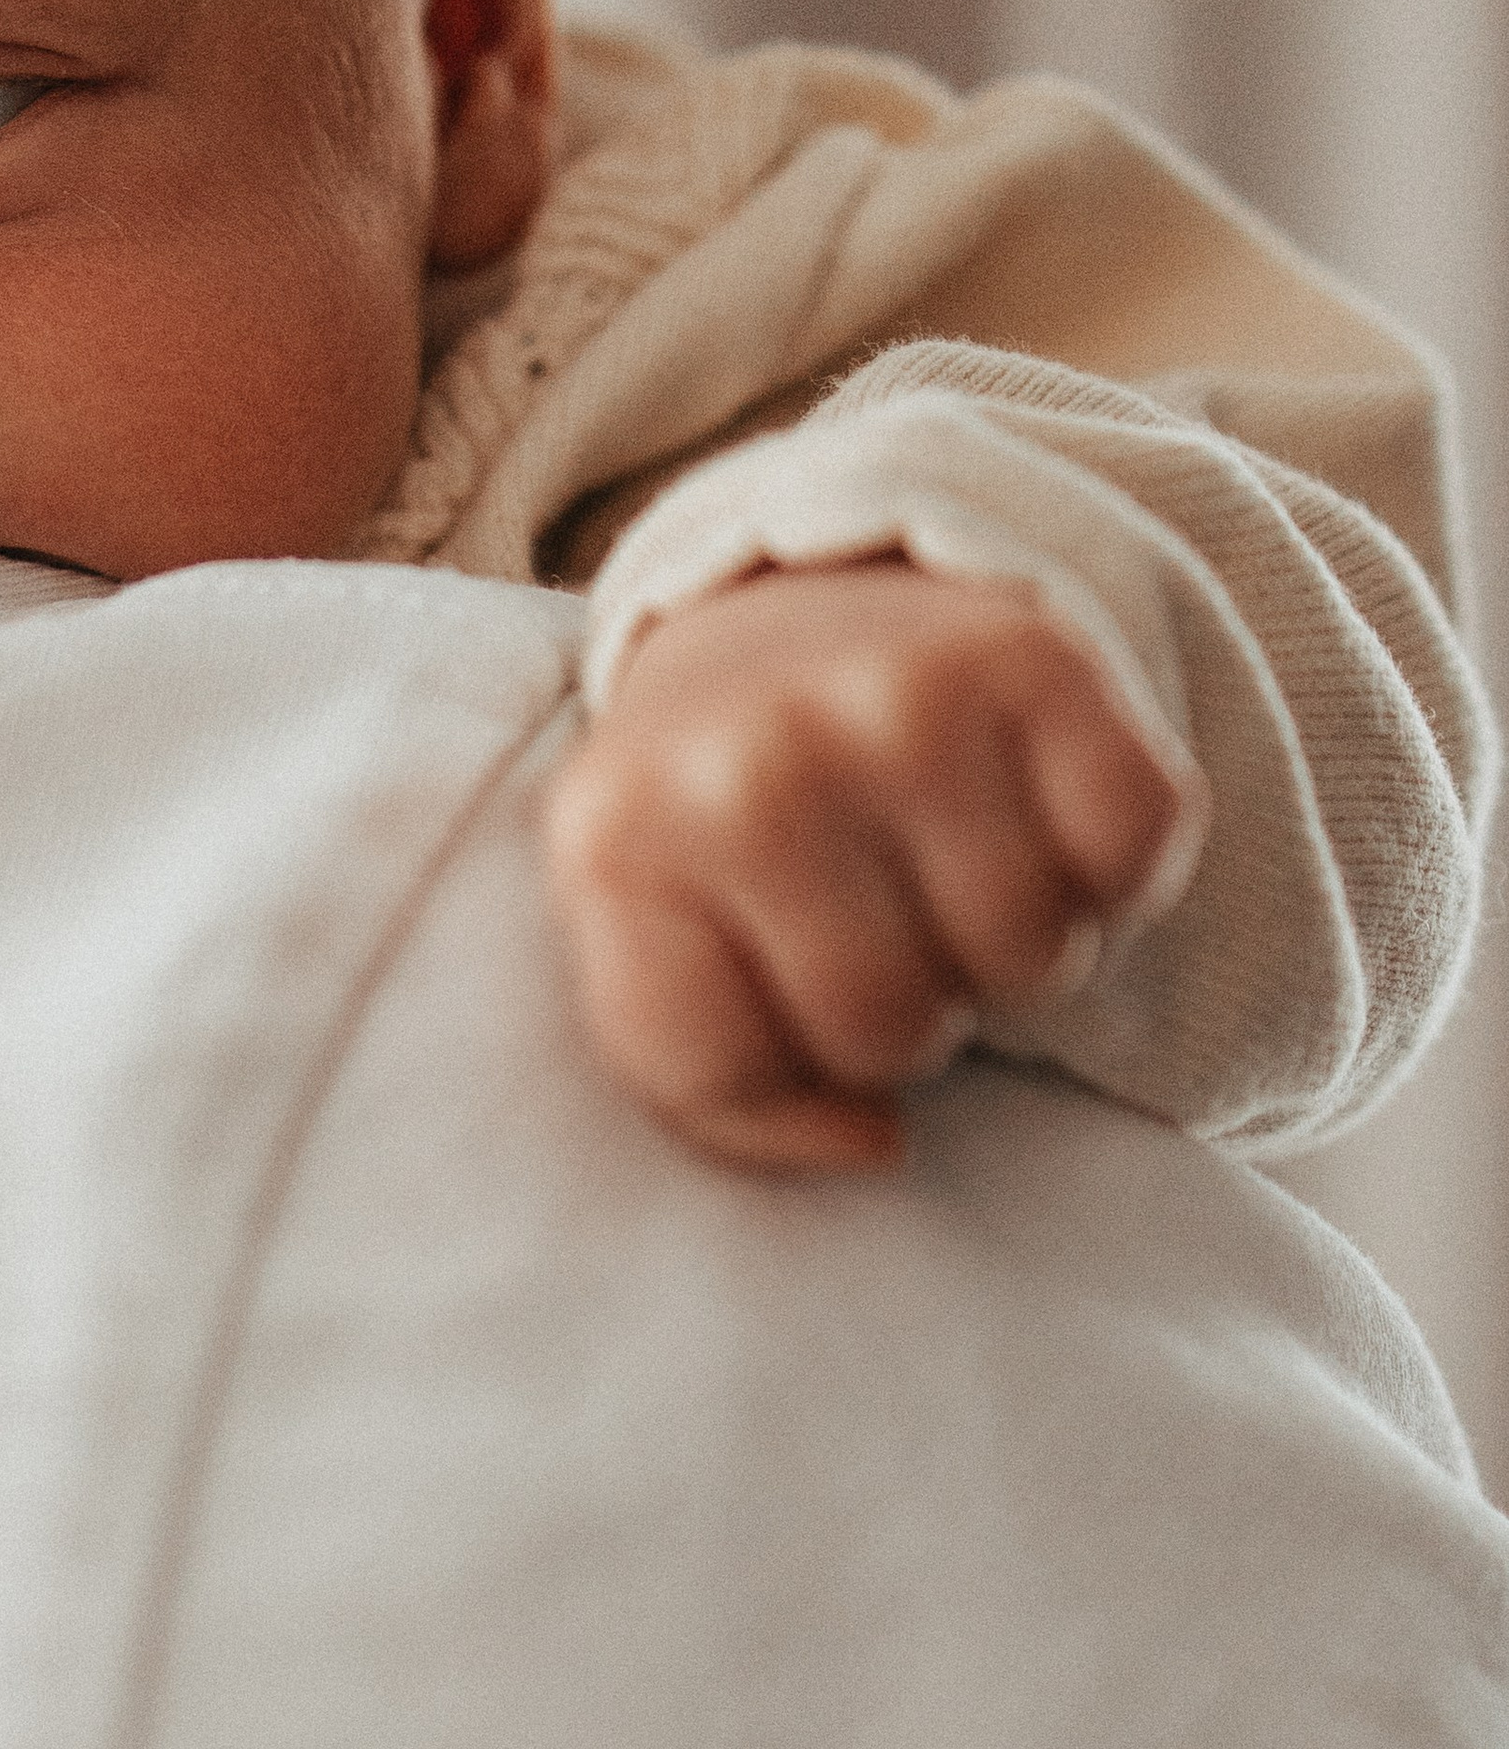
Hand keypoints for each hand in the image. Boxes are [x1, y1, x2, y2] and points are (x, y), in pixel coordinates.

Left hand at [543, 557, 1197, 1173]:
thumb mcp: (648, 934)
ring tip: (952, 864)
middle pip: (894, 1031)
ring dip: (1012, 945)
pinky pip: (1132, 853)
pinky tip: (1036, 814)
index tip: (770, 982)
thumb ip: (715, 1082)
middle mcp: (752, 758)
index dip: (774, 1066)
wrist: (790, 607)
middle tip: (884, 921)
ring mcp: (896, 698)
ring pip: (1031, 958)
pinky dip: (1110, 865)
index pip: (725, 1075)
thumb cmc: (721, 812)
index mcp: (617, 836)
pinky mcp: (1035, 658)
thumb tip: (874, 1141)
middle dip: (907, 1012)